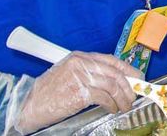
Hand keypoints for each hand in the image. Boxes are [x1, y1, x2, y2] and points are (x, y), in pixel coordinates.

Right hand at [14, 52, 140, 133]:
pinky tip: (112, 109)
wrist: (29, 105)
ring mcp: (80, 77)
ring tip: (124, 106)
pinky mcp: (79, 92)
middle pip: (115, 73)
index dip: (128, 69)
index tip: (137, 78)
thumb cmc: (49, 92)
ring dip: (123, 98)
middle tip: (133, 96)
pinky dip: (112, 104)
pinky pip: (105, 97)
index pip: (112, 60)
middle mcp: (81, 64)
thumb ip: (91, 73)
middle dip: (129, 86)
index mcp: (80, 57)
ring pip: (113, 86)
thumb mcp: (70, 75)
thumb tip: (117, 81)